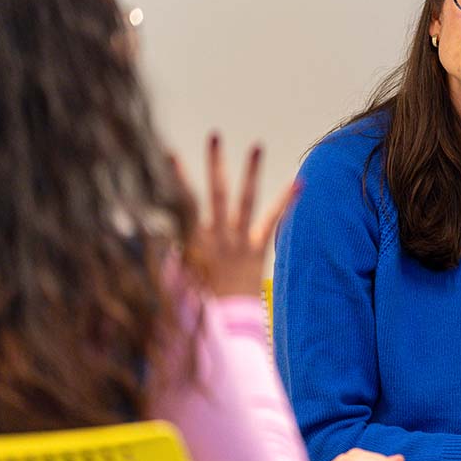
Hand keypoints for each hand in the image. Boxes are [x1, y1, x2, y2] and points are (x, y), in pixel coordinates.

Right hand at [176, 134, 295, 298]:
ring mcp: (238, 241)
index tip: (170, 152)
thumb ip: (172, 255)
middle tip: (214, 135)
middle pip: (215, 192)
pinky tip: (298, 182)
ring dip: (250, 172)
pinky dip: (285, 201)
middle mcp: (216, 235)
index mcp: (194, 239)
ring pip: (244, 200)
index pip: (184, 200)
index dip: (178, 176)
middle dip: (213, 163)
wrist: (223, 325)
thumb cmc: (199, 301)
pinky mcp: (257, 249)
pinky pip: (272, 221)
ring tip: (256, 146)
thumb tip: (162, 239)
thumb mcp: (178, 276)